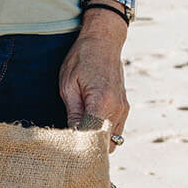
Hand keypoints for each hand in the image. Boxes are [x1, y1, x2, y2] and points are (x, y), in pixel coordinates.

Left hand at [59, 11, 129, 151]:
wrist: (104, 39)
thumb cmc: (83, 58)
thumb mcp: (69, 85)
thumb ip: (73, 114)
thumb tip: (73, 137)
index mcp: (102, 103)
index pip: (90, 138)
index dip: (76, 146)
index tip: (63, 145)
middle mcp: (117, 108)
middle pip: (103, 144)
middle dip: (87, 148)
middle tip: (68, 142)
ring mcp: (123, 108)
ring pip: (112, 141)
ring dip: (96, 142)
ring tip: (78, 133)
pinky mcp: (124, 106)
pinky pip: (115, 130)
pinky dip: (103, 133)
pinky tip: (88, 126)